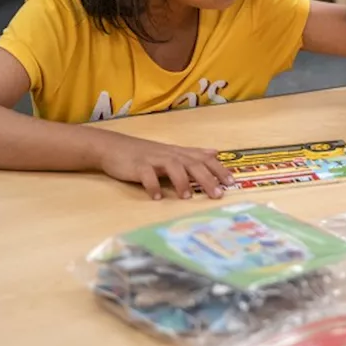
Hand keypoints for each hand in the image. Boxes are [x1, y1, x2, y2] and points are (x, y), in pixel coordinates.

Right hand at [97, 133, 234, 199]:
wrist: (114, 147)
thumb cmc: (145, 153)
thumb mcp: (171, 152)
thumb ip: (193, 154)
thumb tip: (215, 152)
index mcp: (179, 153)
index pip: (204, 159)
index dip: (218, 169)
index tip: (231, 182)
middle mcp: (170, 154)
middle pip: (192, 164)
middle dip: (207, 179)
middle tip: (217, 194)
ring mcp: (153, 159)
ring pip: (173, 167)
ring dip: (181, 182)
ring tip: (188, 197)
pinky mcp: (137, 165)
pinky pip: (146, 175)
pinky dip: (153, 185)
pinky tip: (157, 197)